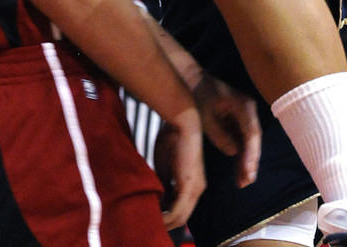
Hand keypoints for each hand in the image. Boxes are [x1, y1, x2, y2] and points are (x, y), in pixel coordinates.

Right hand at [153, 107, 205, 231]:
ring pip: (181, 217)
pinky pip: (179, 210)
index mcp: (192, 185)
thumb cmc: (172, 139)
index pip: (180, 209)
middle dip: (166, 222)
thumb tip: (157, 197)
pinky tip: (157, 217)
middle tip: (149, 222)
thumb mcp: (165, 166)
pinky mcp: (190, 186)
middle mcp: (197, 190)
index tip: (151, 215)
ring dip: (166, 221)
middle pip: (182, 217)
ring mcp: (195, 189)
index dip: (165, 215)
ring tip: (150, 220)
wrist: (182, 123)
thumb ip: (163, 183)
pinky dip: (168, 216)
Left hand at [192, 73, 260, 187]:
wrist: (193, 79)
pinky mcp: (239, 121)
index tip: (249, 172)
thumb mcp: (205, 116)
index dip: (251, 155)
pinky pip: (243, 140)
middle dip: (250, 162)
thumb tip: (233, 152)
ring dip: (246, 161)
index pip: (251, 133)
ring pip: (250, 143)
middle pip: (254, 140)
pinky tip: (239, 172)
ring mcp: (246, 116)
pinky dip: (241, 155)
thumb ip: (219, 134)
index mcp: (243, 106)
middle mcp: (249, 110)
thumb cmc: (199, 95)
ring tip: (242, 182)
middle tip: (245, 182)